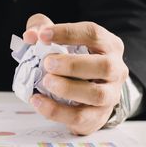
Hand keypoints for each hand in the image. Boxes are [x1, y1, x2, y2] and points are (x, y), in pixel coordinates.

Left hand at [23, 14, 128, 134]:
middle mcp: (115, 69)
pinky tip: (38, 101)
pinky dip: (57, 111)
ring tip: (46, 82)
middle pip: (104, 66)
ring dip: (68, 88)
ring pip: (97, 94)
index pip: (93, 33)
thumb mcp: (57, 37)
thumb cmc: (71, 57)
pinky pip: (81, 117)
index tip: (43, 36)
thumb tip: (30, 35)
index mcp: (108, 44)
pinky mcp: (98, 117)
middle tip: (47, 63)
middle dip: (73, 65)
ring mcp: (110, 95)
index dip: (67, 33)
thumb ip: (41, 28)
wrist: (86, 90)